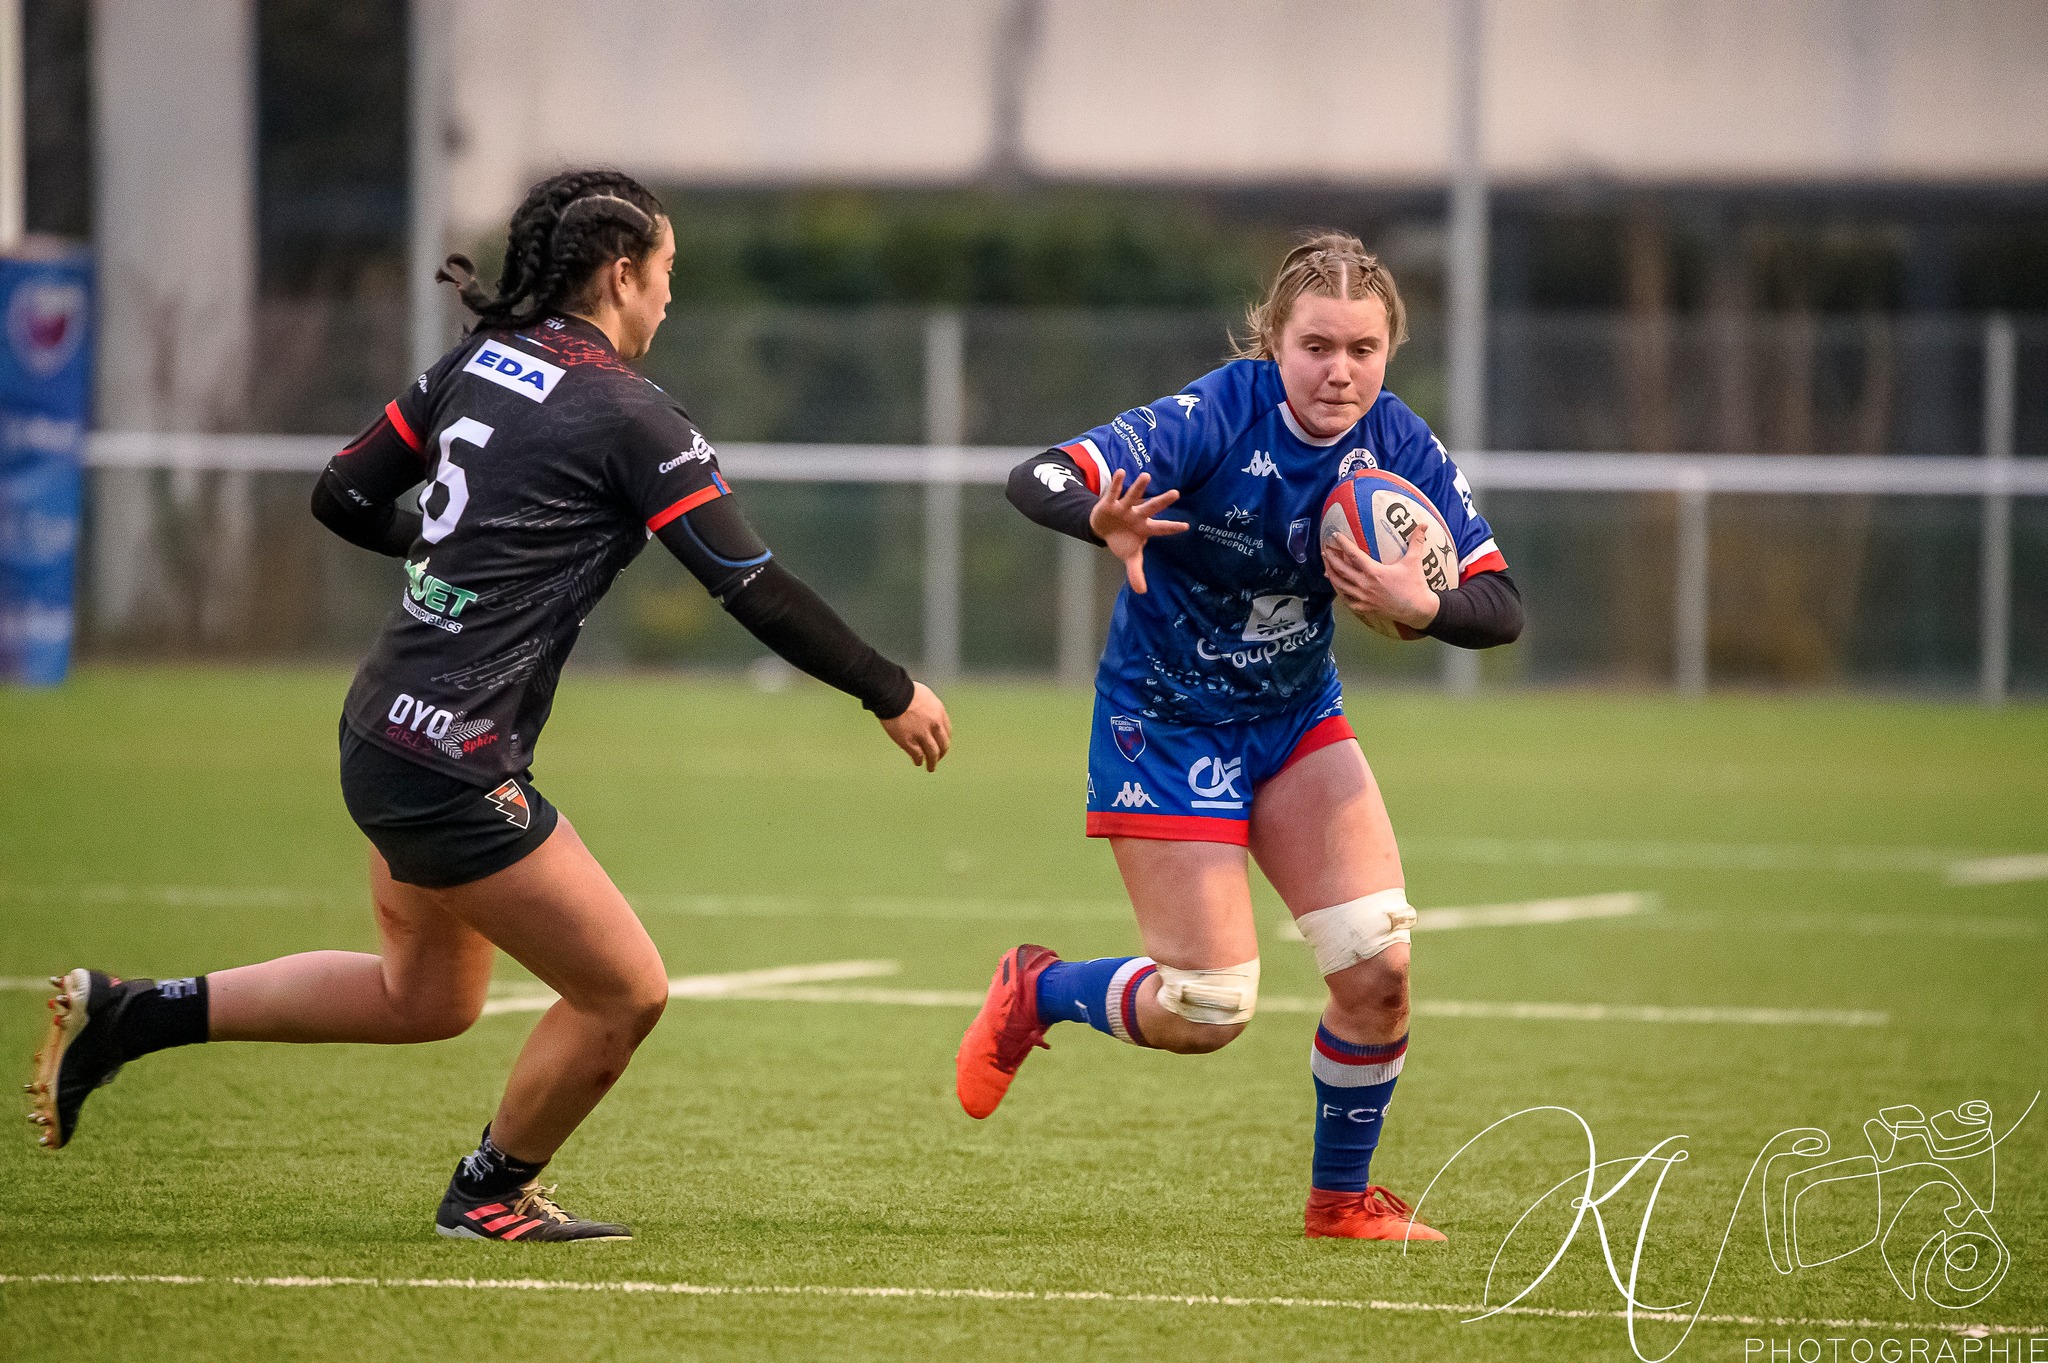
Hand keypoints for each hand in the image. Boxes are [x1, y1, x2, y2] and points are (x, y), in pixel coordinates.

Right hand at [880, 681, 950, 771]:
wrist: (893, 694)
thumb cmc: (904, 690)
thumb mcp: (925, 696)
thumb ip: (928, 707)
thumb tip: (926, 713)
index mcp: (939, 712)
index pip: (947, 731)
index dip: (944, 739)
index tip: (942, 744)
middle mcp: (934, 725)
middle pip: (943, 744)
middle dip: (942, 753)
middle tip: (938, 758)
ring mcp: (922, 734)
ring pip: (932, 753)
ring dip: (932, 762)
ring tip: (930, 767)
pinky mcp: (909, 741)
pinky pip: (917, 755)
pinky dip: (919, 760)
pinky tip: (918, 762)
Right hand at [1088, 469, 1188, 593]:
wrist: (1103, 527)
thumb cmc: (1122, 539)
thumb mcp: (1130, 556)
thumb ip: (1136, 572)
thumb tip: (1142, 592)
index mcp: (1145, 528)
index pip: (1162, 528)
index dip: (1172, 527)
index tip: (1187, 526)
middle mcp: (1138, 515)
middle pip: (1152, 507)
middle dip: (1163, 501)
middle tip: (1176, 493)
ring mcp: (1125, 507)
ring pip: (1134, 496)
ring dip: (1139, 487)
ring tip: (1146, 476)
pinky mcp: (1111, 502)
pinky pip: (1115, 492)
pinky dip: (1118, 483)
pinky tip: (1122, 472)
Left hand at [1323, 523, 1440, 634]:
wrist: (1418, 610)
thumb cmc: (1415, 585)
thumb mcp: (1415, 561)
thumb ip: (1417, 541)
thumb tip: (1424, 524)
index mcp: (1374, 572)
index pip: (1353, 555)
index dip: (1343, 544)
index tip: (1335, 536)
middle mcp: (1365, 585)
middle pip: (1341, 570)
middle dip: (1331, 560)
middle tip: (1325, 551)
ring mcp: (1363, 598)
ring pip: (1340, 586)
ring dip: (1332, 576)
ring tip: (1326, 568)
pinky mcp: (1365, 608)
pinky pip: (1347, 601)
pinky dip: (1341, 593)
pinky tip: (1338, 588)